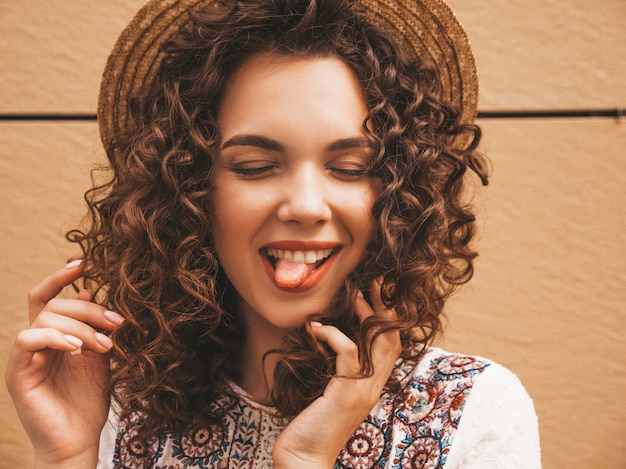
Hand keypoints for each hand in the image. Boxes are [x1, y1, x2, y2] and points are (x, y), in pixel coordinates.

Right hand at [5, 261, 123, 468]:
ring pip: (44, 319)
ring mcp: (25, 358)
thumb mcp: (98, 357)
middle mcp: (36, 344)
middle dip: (89, 310)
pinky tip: (77, 347)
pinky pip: (27, 340)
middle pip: (54, 305)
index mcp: (54, 337)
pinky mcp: (18, 373)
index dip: (60, 277)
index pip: (48, 298)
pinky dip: (54, 337)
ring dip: (80, 326)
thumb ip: (93, 327)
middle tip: (116, 323)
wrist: (78, 441)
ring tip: (104, 344)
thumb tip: (89, 291)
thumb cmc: (88, 401)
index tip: (83, 263)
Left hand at [272, 279, 400, 467]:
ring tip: (354, 295)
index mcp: (372, 387)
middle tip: (374, 284)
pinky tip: (316, 328)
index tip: (376, 295)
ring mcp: (363, 390)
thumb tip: (330, 344)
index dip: (388, 320)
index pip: (391, 347)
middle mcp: (374, 387)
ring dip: (366, 314)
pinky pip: (348, 350)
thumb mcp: (330, 394)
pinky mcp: (346, 391)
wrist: (303, 459)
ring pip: (378, 341)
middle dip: (385, 308)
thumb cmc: (311, 427)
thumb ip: (338, 373)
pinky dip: (333, 333)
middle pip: (391, 339)